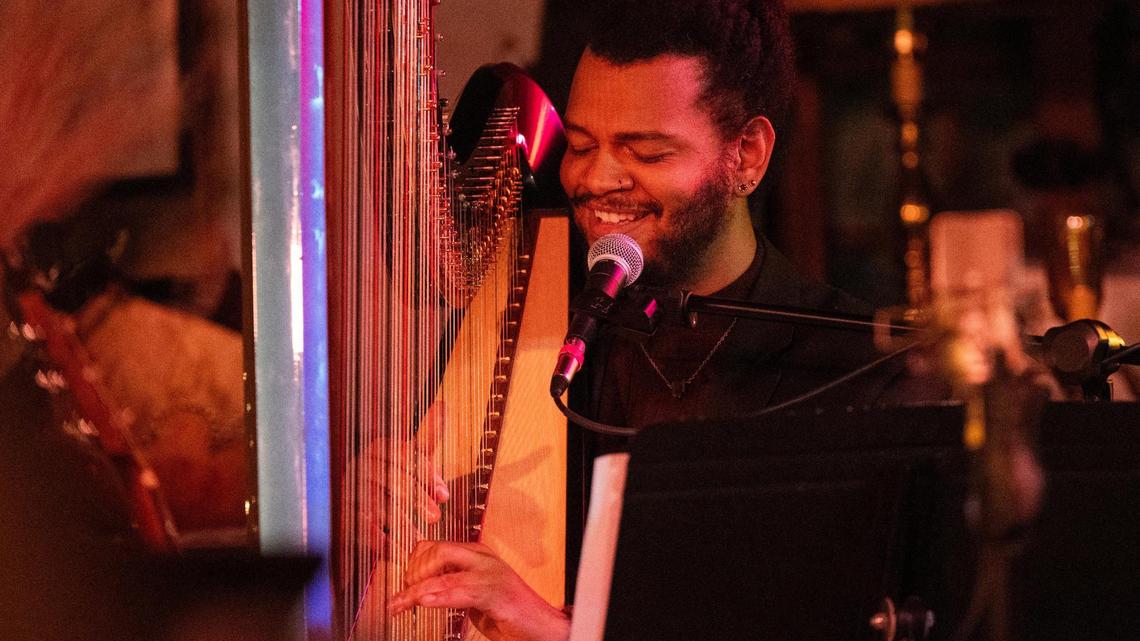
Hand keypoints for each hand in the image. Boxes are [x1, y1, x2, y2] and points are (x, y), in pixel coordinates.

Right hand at [359, 401, 449, 553]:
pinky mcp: (339, 510)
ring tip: (417, 537)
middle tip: (435, 518)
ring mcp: (349, 486)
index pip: (404, 455)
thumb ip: (426, 437)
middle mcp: (361, 463)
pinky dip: (377, 537)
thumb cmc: (391, 482)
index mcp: (379, 447)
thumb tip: (442, 405)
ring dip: (399, 521)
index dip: (426, 476)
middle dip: (416, 498)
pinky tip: (393, 548)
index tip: (444, 496)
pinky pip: (358, 522)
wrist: (358, 512)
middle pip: (391, 478)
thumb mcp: (411, 459)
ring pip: (376, 501)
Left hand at [389, 541, 569, 640]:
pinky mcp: (496, 593)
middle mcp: (483, 559)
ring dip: (416, 591)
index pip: (435, 546)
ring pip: (444, 573)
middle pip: (437, 550)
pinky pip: (461, 590)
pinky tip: (424, 601)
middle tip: (404, 595)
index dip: (413, 564)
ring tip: (400, 604)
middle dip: (414, 571)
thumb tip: (422, 589)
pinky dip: (439, 595)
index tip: (403, 586)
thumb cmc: (511, 615)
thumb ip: (454, 586)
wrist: (543, 630)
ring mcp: (491, 574)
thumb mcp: (474, 596)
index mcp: (478, 555)